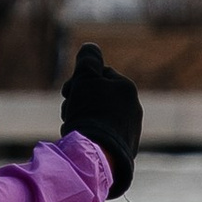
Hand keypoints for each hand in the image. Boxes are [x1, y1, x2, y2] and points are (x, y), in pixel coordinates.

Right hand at [60, 41, 141, 199]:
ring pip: (99, 118)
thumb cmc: (89, 112)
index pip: (98, 76)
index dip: (78, 82)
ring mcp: (131, 130)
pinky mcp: (125, 151)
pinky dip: (91, 137)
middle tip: (68, 112)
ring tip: (73, 129)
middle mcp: (134, 108)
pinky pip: (103, 137)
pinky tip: (83, 143)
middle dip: (80, 103)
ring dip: (83, 120)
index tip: (67, 93)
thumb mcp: (85, 78)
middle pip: (98, 98)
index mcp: (127, 88)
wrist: (98, 154)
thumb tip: (91, 47)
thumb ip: (88, 60)